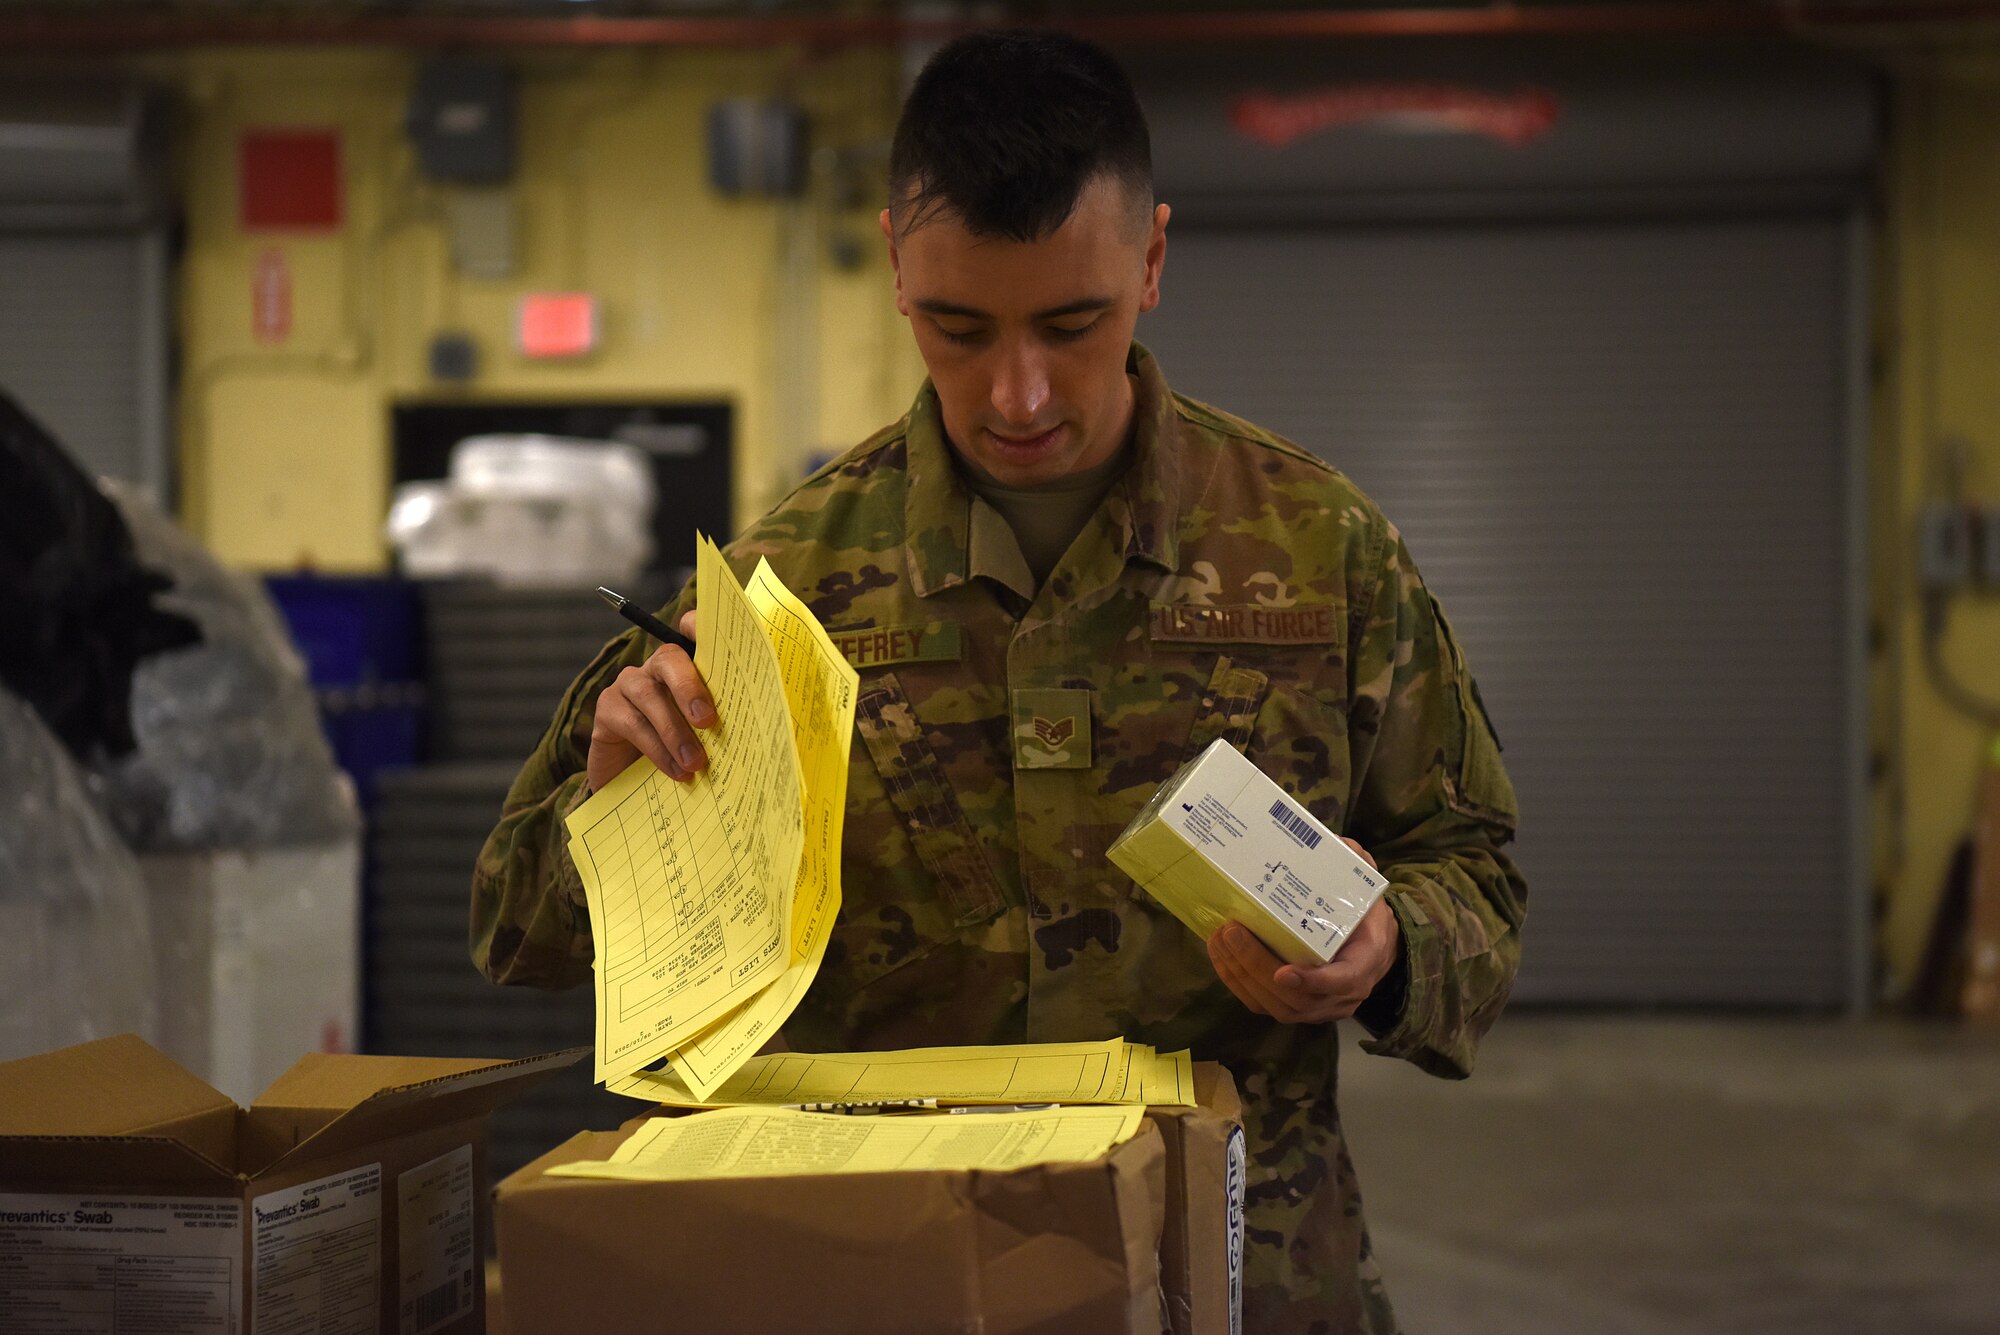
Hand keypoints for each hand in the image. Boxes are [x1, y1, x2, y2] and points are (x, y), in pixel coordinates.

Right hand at [587, 610, 712, 788]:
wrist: (633, 784)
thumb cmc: (682, 752)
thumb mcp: (707, 736)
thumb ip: (724, 723)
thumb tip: (758, 728)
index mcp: (687, 667)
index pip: (691, 630)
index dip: (703, 627)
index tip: (726, 644)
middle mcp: (657, 668)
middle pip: (670, 658)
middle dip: (690, 688)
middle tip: (708, 721)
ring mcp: (629, 684)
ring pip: (649, 695)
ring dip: (674, 731)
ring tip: (694, 762)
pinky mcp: (608, 708)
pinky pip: (632, 722)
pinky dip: (656, 748)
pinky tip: (674, 769)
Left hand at [1205, 838, 1399, 1024]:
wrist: (1371, 951)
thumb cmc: (1363, 918)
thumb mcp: (1367, 890)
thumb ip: (1357, 866)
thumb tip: (1338, 843)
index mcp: (1364, 964)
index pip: (1342, 981)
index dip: (1313, 980)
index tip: (1284, 973)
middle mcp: (1341, 996)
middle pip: (1296, 998)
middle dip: (1257, 965)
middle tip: (1232, 932)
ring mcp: (1317, 1008)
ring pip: (1274, 1005)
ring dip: (1241, 973)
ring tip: (1219, 939)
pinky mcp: (1293, 1008)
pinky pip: (1261, 1003)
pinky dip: (1237, 980)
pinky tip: (1220, 953)